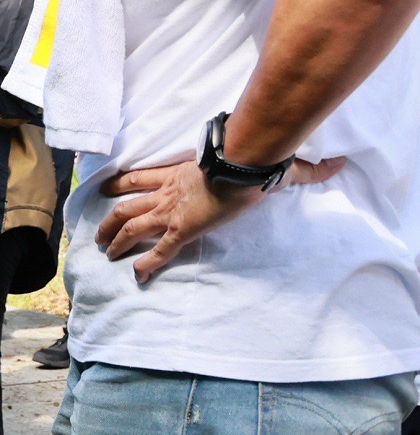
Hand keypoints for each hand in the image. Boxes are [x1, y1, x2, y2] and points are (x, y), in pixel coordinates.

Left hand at [96, 155, 342, 282]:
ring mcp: (173, 210)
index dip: (122, 182)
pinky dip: (146, 263)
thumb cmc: (252, 159)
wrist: (244, 164)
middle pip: (128, 203)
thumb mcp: (268, 161)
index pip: (143, 177)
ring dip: (116, 239)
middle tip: (97, 232)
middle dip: (111, 219)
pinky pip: (159, 250)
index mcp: (180, 173)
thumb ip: (301, 168)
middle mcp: (169, 192)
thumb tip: (336, 164)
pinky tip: (136, 276)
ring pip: (132, 225)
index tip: (106, 187)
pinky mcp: (182, 228)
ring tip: (103, 252)